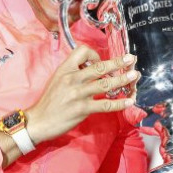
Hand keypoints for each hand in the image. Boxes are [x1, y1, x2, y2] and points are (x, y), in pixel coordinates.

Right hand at [25, 45, 139, 144]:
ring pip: (105, 83)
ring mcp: (78, 94)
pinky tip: (128, 101)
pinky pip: (105, 104)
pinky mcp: (82, 109)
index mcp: (65, 69)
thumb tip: (92, 67)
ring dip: (122, 79)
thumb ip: (73, 72)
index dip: (95, 54)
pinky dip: (119, 103)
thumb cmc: (50, 101)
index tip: (100, 62)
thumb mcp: (57, 79)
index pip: (83, 51)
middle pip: (99, 66)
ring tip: (135, 76)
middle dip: (118, 62)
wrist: (38, 121)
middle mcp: (72, 78)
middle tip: (131, 59)